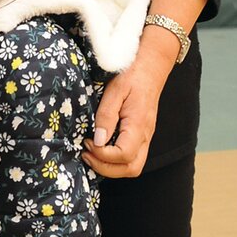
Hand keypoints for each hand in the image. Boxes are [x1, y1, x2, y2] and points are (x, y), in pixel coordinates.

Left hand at [83, 62, 164, 178]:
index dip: (102, 155)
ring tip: (91, 154)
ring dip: (111, 168)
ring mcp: (146, 138)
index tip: (87, 142)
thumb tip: (98, 140)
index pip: (124, 154)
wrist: (150, 68)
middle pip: (131, 168)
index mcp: (139, 125)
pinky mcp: (142, 136)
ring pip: (133, 167)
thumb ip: (106, 116)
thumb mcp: (115, 90)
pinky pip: (132, 158)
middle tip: (86, 154)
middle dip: (105, 168)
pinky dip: (115, 162)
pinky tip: (100, 150)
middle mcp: (146, 136)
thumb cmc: (132, 76)